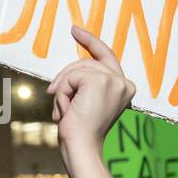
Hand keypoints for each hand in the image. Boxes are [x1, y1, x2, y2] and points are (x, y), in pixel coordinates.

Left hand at [46, 26, 135, 155]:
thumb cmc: (80, 131)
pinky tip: (68, 109)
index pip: (107, 56)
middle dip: (66, 76)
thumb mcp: (86, 102)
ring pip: (77, 69)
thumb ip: (86, 83)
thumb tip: (69, 72)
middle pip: (87, 62)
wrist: (82, 147)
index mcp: (125, 87)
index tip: (75, 30)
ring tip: (65, 109)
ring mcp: (114, 80)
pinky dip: (63, 92)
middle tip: (52, 93)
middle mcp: (125, 82)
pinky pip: (71, 77)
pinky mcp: (101, 81)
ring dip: (63, 88)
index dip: (90, 41)